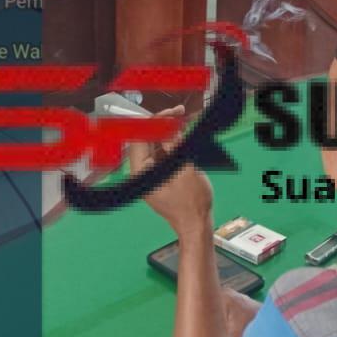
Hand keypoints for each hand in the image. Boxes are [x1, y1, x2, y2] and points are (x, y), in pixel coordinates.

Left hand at [126, 108, 211, 239]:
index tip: (172, 113)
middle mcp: (141, 173)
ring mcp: (150, 175)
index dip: (155, 122)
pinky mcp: (160, 176)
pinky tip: (182, 137)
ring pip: (154, 146)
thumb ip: (175, 147)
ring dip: (167, 133)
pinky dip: (171, 144)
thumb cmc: (191, 202)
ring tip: (182, 122)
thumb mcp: (185, 169)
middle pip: (146, 141)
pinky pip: (162, 154)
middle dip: (162, 125)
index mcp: (141, 173)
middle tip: (179, 114)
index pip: (140, 139)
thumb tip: (168, 130)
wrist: (196, 224)